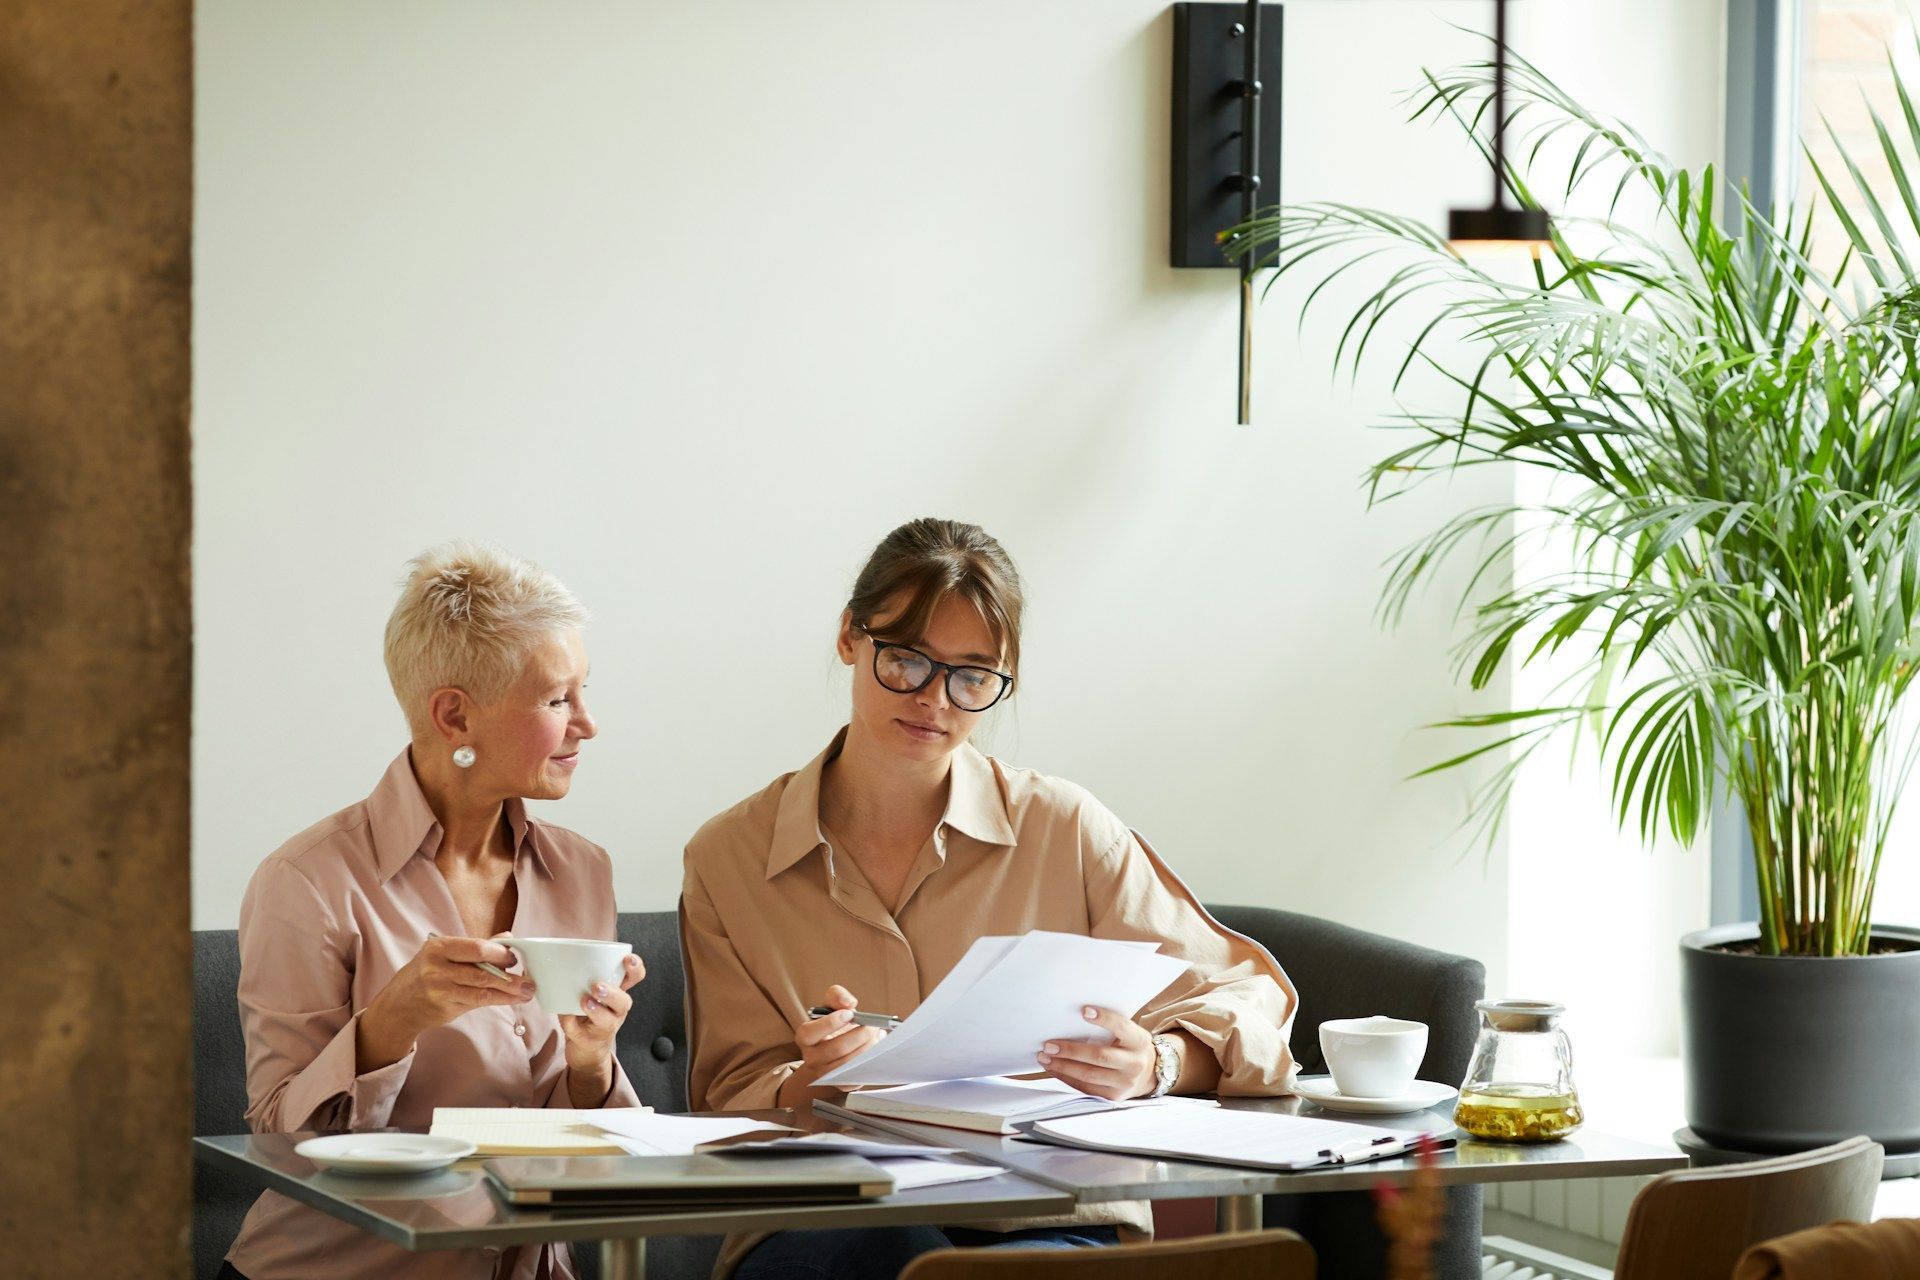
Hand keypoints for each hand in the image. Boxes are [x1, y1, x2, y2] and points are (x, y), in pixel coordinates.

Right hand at [358, 934, 532, 1071]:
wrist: (398, 1005)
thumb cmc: (426, 973)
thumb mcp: (444, 954)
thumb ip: (475, 947)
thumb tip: (508, 938)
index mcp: (438, 947)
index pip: (477, 948)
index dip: (500, 954)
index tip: (515, 959)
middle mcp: (436, 967)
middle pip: (482, 971)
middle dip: (510, 977)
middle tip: (530, 981)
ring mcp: (439, 989)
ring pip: (482, 990)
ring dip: (509, 992)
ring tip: (527, 993)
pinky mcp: (444, 1007)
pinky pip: (477, 1003)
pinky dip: (498, 1001)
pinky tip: (512, 1000)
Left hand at [558, 951, 646, 1075]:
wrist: (587, 1050)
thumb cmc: (588, 1014)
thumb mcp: (591, 992)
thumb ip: (583, 977)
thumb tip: (559, 960)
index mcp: (618, 993)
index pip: (635, 978)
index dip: (636, 968)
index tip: (628, 959)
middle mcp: (617, 1011)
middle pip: (624, 1001)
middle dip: (612, 993)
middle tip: (597, 986)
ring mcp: (606, 1027)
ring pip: (607, 1020)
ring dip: (596, 1010)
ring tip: (585, 1002)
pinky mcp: (590, 1041)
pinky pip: (580, 1032)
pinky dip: (570, 1023)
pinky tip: (566, 1017)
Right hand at [777, 985, 884, 1107]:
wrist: (839, 1046)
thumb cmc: (835, 1023)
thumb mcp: (832, 1004)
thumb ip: (837, 996)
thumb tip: (848, 1004)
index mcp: (804, 1037)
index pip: (809, 1033)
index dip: (830, 1023)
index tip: (850, 1014)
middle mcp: (811, 1058)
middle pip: (836, 1049)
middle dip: (859, 1035)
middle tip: (873, 1026)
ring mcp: (824, 1074)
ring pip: (848, 1063)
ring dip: (867, 1048)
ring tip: (877, 1035)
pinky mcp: (840, 1084)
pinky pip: (856, 1075)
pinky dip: (869, 1061)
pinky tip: (876, 1049)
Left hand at [1035, 1006, 1162, 1100]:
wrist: (1149, 1074)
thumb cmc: (1131, 1047)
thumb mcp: (1130, 1033)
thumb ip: (1111, 1027)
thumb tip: (1076, 1017)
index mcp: (1138, 1041)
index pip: (1122, 1026)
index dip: (1105, 1018)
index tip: (1084, 1010)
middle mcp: (1134, 1063)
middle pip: (1100, 1056)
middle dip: (1071, 1051)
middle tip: (1049, 1045)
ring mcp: (1124, 1082)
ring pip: (1089, 1075)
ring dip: (1063, 1067)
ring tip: (1045, 1058)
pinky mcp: (1113, 1096)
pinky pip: (1086, 1088)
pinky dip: (1067, 1078)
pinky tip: (1054, 1069)